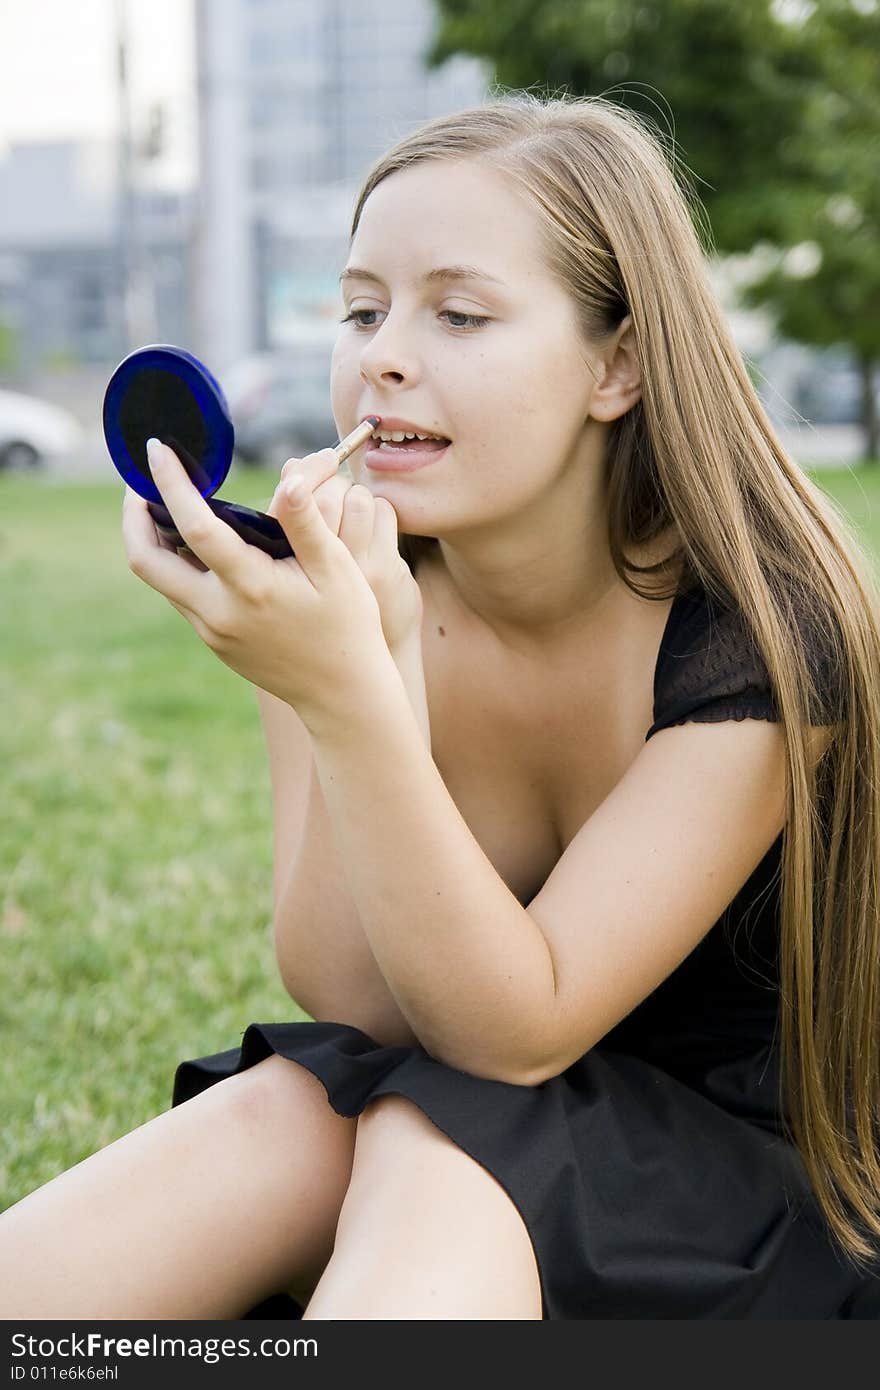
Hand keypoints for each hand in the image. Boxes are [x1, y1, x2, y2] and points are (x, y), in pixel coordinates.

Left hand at [122, 440, 393, 733]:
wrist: (342, 695)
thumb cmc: (348, 626)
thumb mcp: (338, 570)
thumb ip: (307, 523)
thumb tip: (290, 478)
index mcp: (250, 588)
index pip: (195, 527)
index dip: (171, 483)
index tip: (158, 450)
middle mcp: (218, 613)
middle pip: (146, 560)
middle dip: (135, 516)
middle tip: (141, 483)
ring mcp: (211, 631)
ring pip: (161, 579)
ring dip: (156, 539)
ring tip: (169, 504)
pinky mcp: (214, 642)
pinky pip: (182, 595)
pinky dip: (180, 563)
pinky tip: (201, 544)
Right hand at [276, 449, 423, 653]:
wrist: (350, 670)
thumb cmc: (309, 610)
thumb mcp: (284, 569)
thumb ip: (284, 520)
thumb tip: (292, 464)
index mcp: (280, 566)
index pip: (288, 500)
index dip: (299, 476)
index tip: (304, 472)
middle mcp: (315, 570)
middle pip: (323, 494)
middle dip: (328, 480)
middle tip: (330, 485)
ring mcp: (355, 570)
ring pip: (356, 498)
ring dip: (355, 495)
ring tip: (351, 511)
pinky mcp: (387, 570)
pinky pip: (384, 512)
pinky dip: (379, 511)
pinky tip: (372, 527)